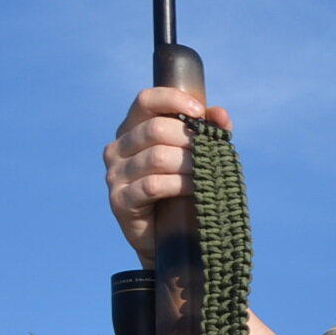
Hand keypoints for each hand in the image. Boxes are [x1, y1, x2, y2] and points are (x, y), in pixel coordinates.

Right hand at [103, 88, 231, 261]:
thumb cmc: (183, 187)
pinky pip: (153, 185)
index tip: (198, 110)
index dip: (172, 99)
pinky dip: (180, 184)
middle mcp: (117, 149)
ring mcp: (115, 175)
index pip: (145, 101)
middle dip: (189, 138)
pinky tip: (196, 188)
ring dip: (190, 163)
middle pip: (155, 129)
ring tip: (208, 171)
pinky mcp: (120, 201)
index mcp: (132, 129)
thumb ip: (209, 131)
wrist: (170, 235)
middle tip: (211, 151)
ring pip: (157, 157)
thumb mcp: (198, 155)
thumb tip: (221, 114)